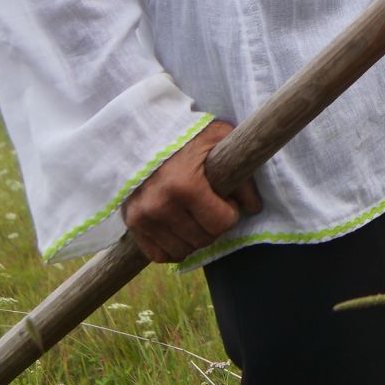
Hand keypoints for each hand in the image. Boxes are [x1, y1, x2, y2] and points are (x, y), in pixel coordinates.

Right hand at [123, 120, 261, 263]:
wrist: (142, 129)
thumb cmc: (186, 134)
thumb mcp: (220, 141)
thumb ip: (241, 175)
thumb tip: (253, 208)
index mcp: (184, 185)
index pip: (221, 223)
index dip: (231, 213)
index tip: (227, 200)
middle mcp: (159, 205)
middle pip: (203, 239)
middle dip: (214, 226)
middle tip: (212, 206)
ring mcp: (142, 216)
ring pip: (182, 251)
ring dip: (195, 238)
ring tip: (196, 214)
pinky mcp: (131, 223)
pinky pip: (158, 255)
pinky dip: (174, 247)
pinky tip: (180, 229)